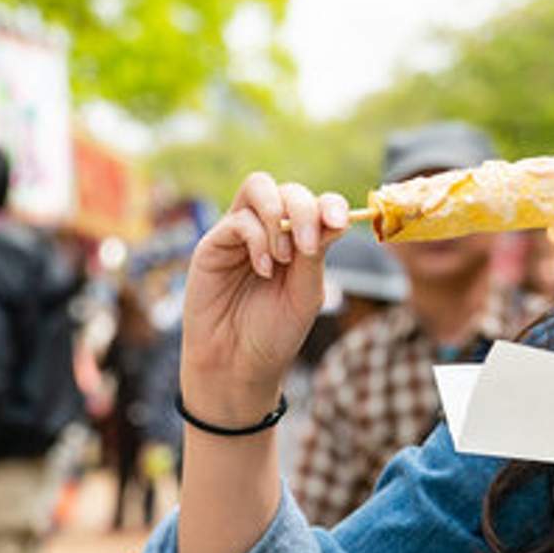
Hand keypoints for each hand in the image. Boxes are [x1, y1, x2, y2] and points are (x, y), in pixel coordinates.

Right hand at [178, 174, 350, 425]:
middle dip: (304, 211)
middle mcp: (269, 231)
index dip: (331, 204)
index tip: (340, 222)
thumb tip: (335, 217)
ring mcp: (240, 234)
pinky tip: (263, 270)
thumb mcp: (305, 293)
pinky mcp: (213, 244)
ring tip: (283, 257)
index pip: (317, 203)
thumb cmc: (273, 333)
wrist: (238, 365)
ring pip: (259, 187)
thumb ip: (316, 254)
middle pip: (289, 190)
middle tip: (309, 246)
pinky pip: (238, 219)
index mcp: (298, 241)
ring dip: (278, 217)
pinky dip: (257, 240)